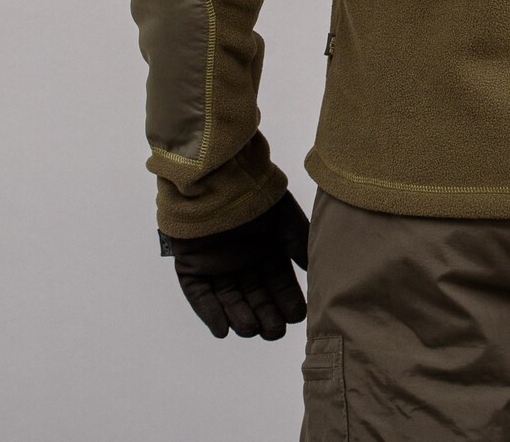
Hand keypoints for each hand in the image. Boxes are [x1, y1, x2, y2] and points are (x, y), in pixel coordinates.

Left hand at [161, 190, 309, 339]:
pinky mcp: (192, 268)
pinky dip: (210, 313)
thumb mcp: (286, 221)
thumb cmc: (257, 197)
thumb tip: (317, 275)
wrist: (219, 178)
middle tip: (274, 331)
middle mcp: (243, 262)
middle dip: (266, 316)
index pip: (279, 284)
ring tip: (251, 329)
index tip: (296, 316)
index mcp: (266, 251)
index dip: (287, 301)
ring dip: (240, 318)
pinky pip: (200, 296)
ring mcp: (217, 267)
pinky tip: (222, 329)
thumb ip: (300, 247)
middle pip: (255, 297)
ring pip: (229, 301)